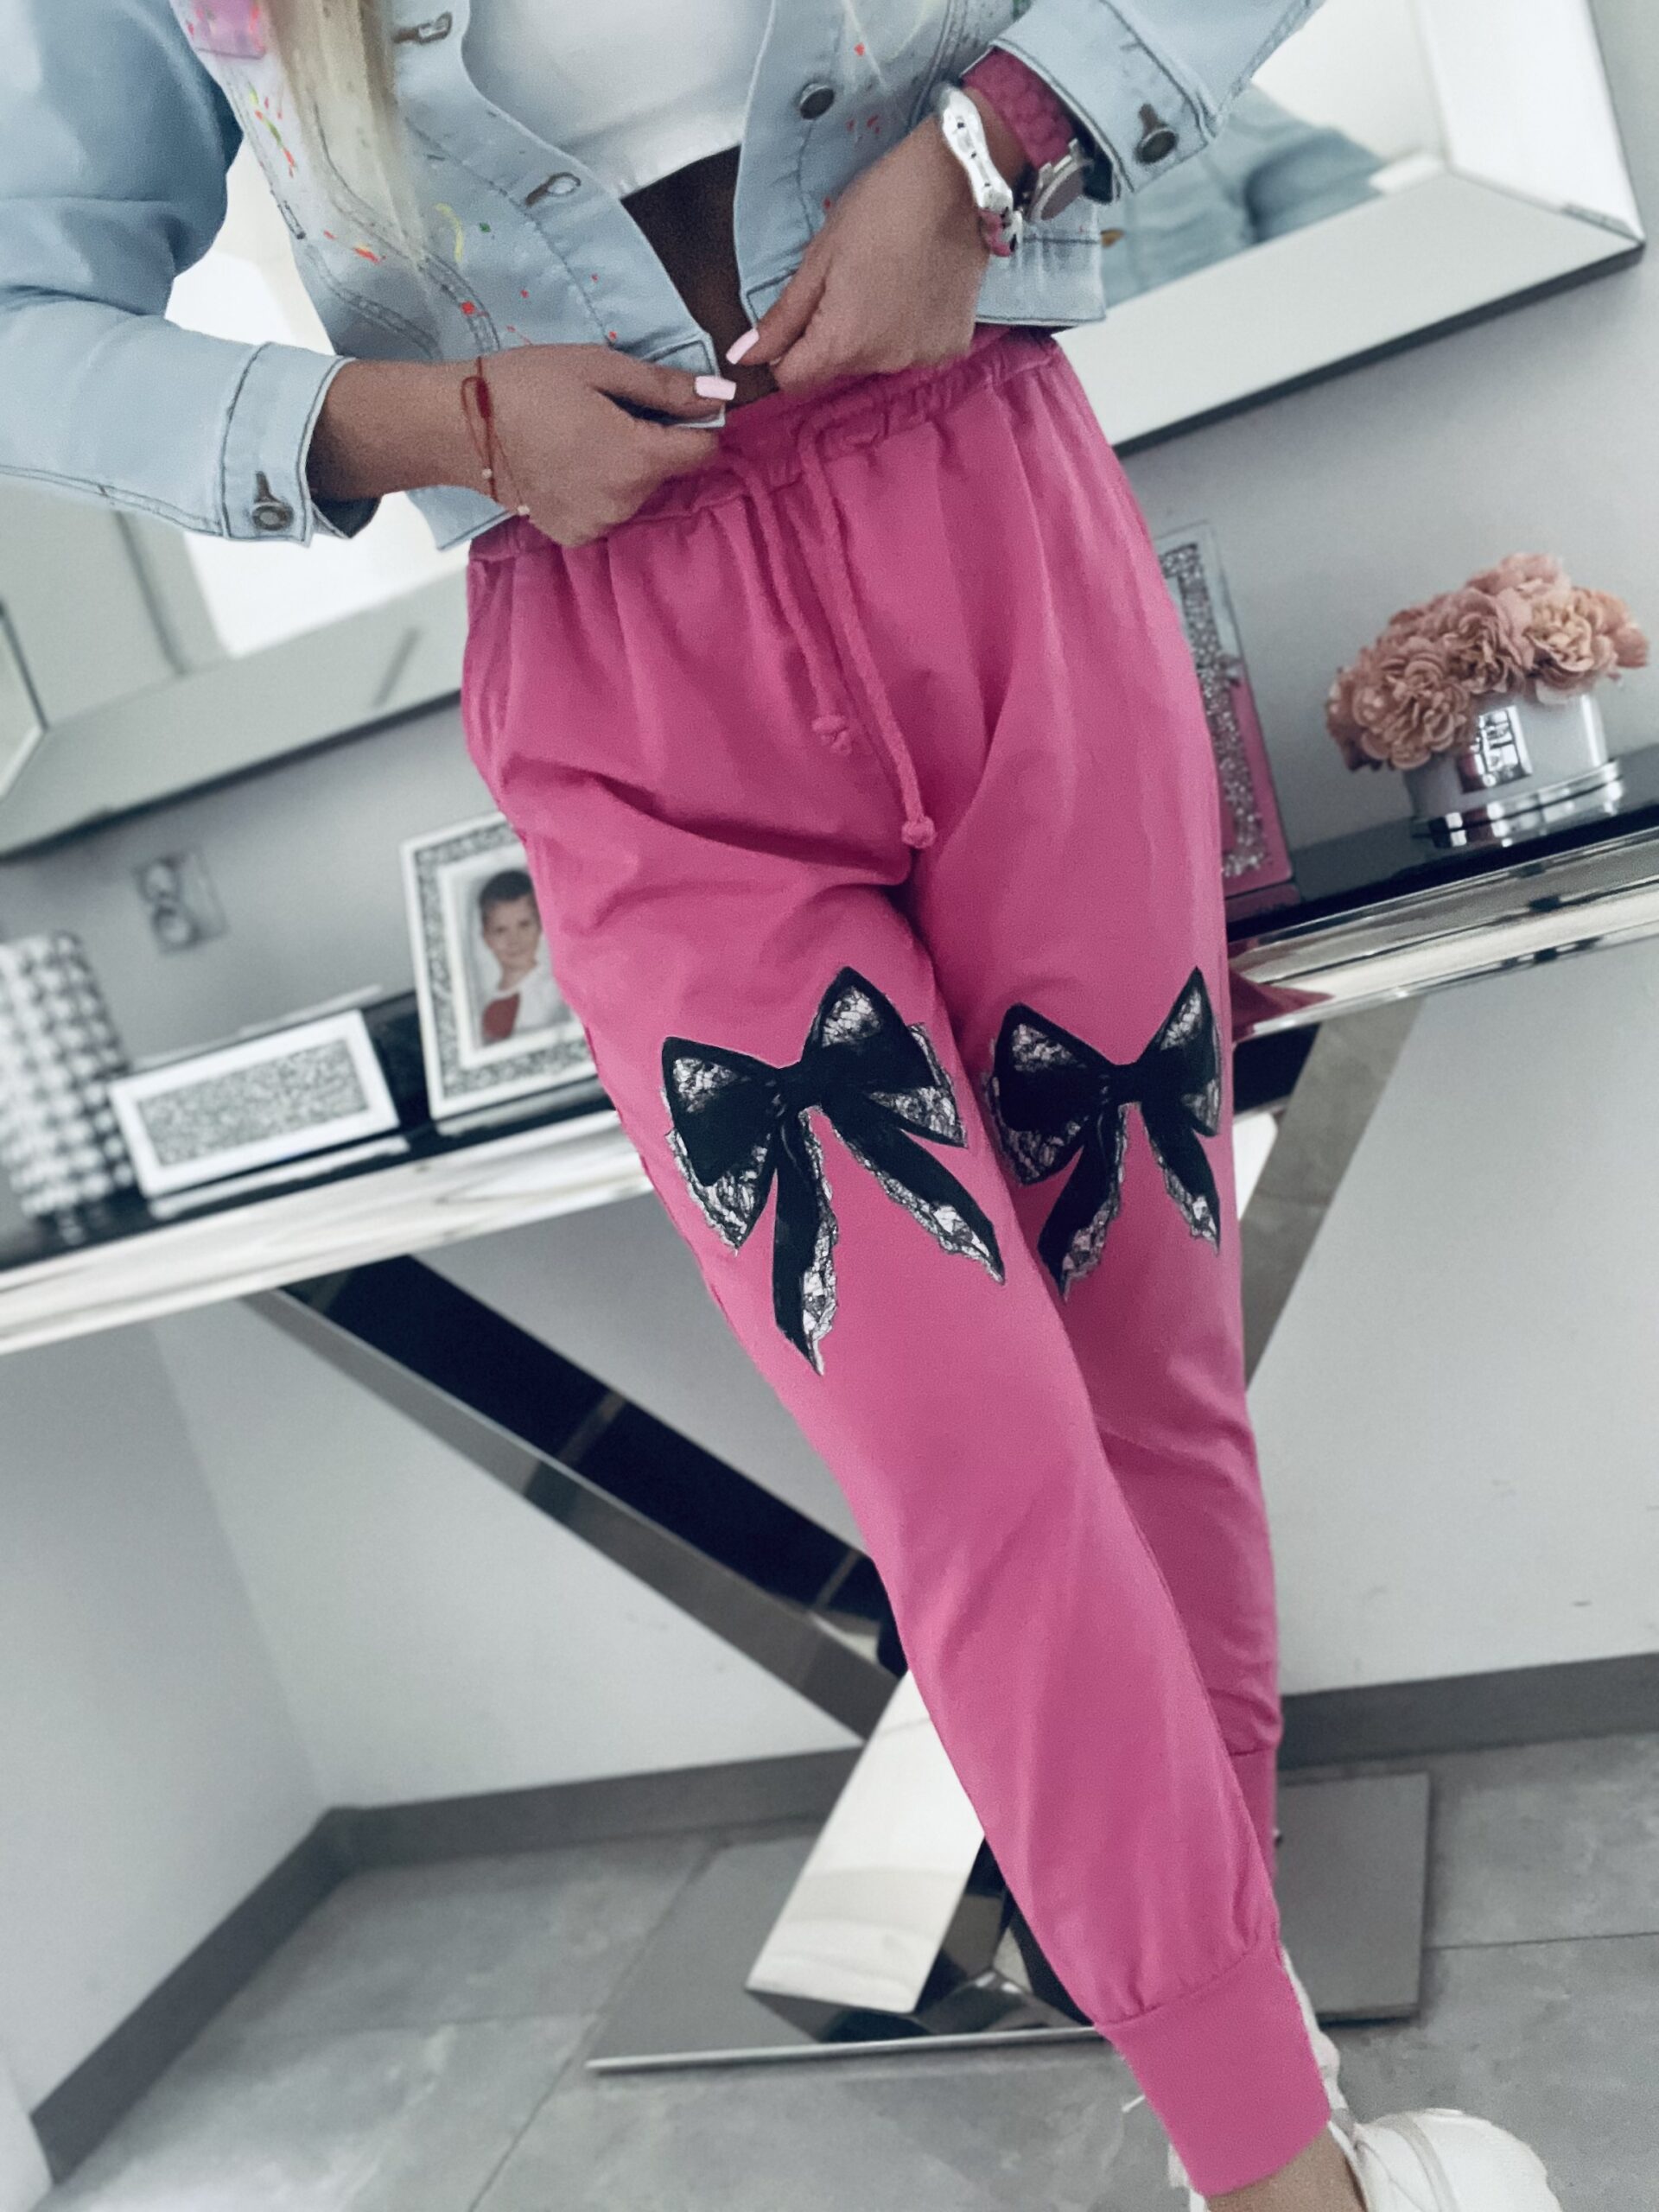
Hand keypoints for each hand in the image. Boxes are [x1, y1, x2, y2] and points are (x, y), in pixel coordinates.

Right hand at [310, 346, 729, 547]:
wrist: (460, 426)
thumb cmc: (529, 385)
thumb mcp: (600, 368)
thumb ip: (665, 388)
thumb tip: (719, 396)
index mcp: (637, 459)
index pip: (702, 450)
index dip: (694, 425)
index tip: (669, 406)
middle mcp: (624, 503)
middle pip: (665, 472)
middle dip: (649, 444)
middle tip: (603, 414)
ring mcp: (598, 525)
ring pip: (636, 493)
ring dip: (622, 468)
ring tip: (579, 438)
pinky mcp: (575, 536)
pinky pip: (606, 511)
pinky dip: (596, 490)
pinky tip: (565, 466)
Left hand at [736, 89, 1027, 392]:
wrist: (957, 181)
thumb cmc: (882, 207)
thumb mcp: (820, 257)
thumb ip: (783, 317)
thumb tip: (744, 355)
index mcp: (842, 342)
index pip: (793, 379)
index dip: (786, 352)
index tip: (797, 320)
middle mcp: (883, 362)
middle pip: (836, 367)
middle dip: (833, 334)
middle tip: (851, 279)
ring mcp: (921, 357)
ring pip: (875, 358)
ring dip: (873, 330)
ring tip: (888, 279)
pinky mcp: (951, 346)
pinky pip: (913, 348)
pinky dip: (909, 326)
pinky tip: (918, 287)